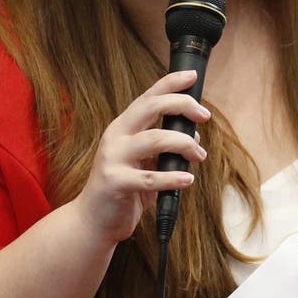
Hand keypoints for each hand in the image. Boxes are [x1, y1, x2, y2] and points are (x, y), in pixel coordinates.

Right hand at [74, 70, 210, 242]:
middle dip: (182, 105)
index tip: (191, 77)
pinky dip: (173, 178)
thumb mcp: (145, 162)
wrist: (93, 220)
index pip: (148, 96)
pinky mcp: (115, 183)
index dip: (170, 83)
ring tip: (199, 155)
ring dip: (184, 144)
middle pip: (151, 107)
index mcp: (123, 127)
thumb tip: (193, 135)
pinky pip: (150, 177)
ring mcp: (113, 158)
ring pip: (155, 139)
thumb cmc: (124, 188)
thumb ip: (164, 147)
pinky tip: (187, 179)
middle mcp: (116, 137)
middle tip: (205, 116)